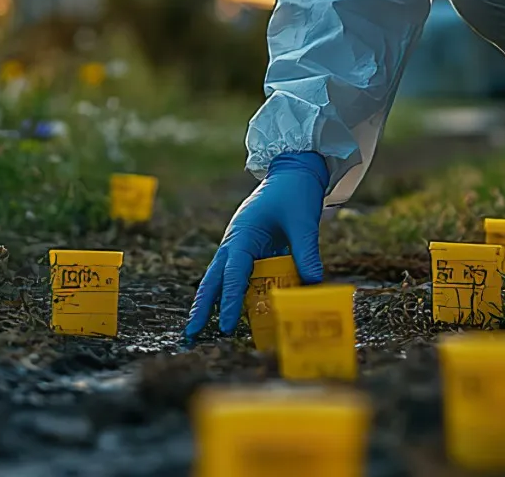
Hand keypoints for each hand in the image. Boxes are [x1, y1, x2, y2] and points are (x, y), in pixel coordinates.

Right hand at [184, 152, 330, 340]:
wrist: (294, 171)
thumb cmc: (295, 192)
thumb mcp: (303, 222)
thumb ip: (306, 253)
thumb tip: (313, 284)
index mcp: (243, 234)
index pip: (234, 274)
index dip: (229, 301)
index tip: (226, 325)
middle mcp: (235, 242)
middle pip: (214, 279)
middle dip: (202, 307)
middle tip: (191, 333)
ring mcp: (240, 245)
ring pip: (222, 278)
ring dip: (213, 301)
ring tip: (204, 328)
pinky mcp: (250, 248)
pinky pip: (239, 274)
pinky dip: (234, 292)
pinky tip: (234, 311)